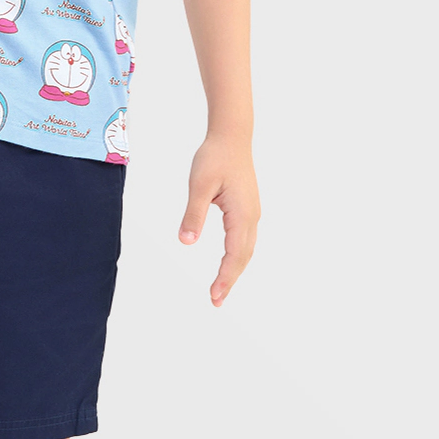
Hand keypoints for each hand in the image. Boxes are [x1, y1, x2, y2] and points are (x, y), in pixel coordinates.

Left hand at [178, 134, 259, 306]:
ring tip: (220, 289)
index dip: (225, 277)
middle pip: (243, 257)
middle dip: (230, 280)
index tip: (215, 295)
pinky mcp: (247, 209)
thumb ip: (193, 213)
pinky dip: (237, 257)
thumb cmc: (214, 158)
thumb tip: (186, 241)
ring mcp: (251, 213)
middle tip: (216, 301)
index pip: (234, 254)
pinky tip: (228, 264)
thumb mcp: (199, 185)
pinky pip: (244, 240)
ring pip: (245, 250)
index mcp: (241, 214)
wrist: (231, 137)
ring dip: (234, 270)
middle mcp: (251, 217)